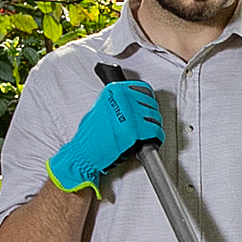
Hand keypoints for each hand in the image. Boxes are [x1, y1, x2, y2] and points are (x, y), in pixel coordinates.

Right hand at [47, 80, 163, 192]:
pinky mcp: (136, 131)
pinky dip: (157, 138)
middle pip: (151, 104)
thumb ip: (118, 102)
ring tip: (148, 133)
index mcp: (115, 90)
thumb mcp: (101, 108)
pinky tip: (151, 141)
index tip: (148, 105)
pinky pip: (156, 132)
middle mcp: (124, 99)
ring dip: (154, 127)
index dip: (148, 99)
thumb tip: (133, 103)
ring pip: (156, 118)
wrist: (84, 152)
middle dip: (151, 115)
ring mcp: (131, 114)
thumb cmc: (90, 135)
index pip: (144, 89)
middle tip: (147, 123)